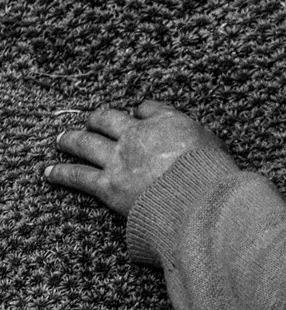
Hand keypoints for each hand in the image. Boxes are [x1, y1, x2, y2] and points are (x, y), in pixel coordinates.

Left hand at [44, 102, 224, 216]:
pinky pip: (78, 176)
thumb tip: (173, 127)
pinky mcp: (109, 186)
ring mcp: (119, 160)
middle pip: (107, 119)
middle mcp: (136, 136)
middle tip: (89, 120)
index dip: (137, 112)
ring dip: (70, 139)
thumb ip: (191, 130)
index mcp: (165, 123)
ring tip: (61, 139)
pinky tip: (48, 173)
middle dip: (97, 119)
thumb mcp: (212, 141)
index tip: (133, 114)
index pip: (145, 109)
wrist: (200, 200)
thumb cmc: (213, 174)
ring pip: (85, 142)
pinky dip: (61, 173)